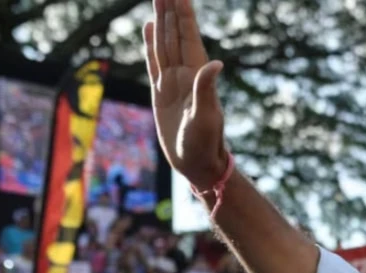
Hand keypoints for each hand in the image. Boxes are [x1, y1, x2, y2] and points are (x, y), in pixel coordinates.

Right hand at [144, 0, 227, 188]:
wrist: (197, 164)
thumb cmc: (205, 144)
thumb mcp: (206, 118)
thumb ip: (207, 90)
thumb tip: (216, 63)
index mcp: (197, 75)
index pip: (188, 37)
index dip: (184, 14)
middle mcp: (186, 73)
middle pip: (176, 34)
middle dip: (171, 9)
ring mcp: (173, 81)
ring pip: (165, 43)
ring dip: (162, 20)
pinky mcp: (161, 92)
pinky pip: (154, 61)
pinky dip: (151, 43)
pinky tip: (150, 28)